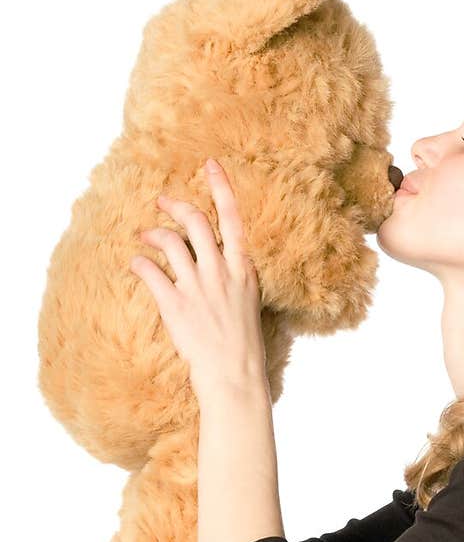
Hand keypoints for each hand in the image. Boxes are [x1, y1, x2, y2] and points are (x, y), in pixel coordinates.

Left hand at [129, 158, 266, 398]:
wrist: (234, 376)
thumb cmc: (243, 346)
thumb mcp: (250, 305)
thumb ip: (237, 279)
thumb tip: (226, 264)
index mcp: (243, 271)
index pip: (233, 220)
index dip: (220, 188)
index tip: (209, 165)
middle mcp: (221, 273)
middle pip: (196, 222)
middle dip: (175, 206)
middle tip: (161, 202)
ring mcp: (198, 288)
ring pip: (171, 241)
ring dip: (153, 234)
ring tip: (143, 237)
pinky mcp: (175, 305)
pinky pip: (150, 272)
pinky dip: (139, 264)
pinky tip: (135, 265)